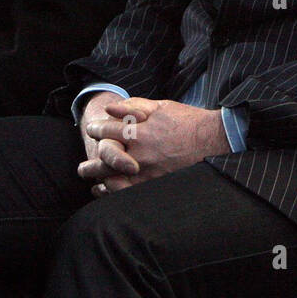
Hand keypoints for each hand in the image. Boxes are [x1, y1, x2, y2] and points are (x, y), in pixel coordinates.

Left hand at [81, 98, 231, 196]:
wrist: (213, 140)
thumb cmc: (187, 121)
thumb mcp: (161, 106)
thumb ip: (134, 106)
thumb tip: (111, 108)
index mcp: (140, 130)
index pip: (108, 130)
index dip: (97, 129)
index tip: (93, 130)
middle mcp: (140, 152)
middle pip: (104, 157)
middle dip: (91, 161)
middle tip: (84, 166)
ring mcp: (146, 171)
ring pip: (111, 177)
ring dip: (97, 177)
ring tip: (90, 178)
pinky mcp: (154, 184)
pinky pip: (125, 191)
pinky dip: (112, 191)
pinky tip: (106, 189)